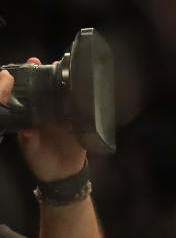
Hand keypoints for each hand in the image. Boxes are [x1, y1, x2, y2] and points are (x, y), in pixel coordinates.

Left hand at [0, 59, 86, 181]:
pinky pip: (84, 108)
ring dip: (67, 82)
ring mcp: (66, 115)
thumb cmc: (41, 161)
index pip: (31, 94)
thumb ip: (29, 141)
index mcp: (34, 116)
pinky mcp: (81, 122)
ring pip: (66, 95)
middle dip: (48, 75)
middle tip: (48, 63)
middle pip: (49, 90)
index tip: (29, 64)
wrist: (64, 174)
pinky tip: (86, 88)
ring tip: (67, 68)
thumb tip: (27, 130)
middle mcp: (49, 112)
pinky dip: (85, 98)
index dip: (29, 80)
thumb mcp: (31, 151)